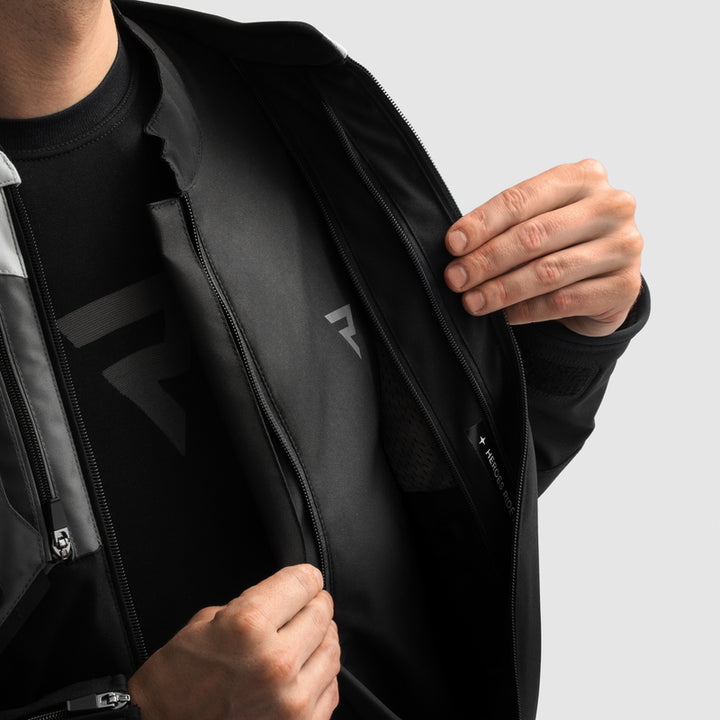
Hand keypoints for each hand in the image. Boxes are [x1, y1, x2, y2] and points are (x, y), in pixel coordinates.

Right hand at [127, 564, 339, 719]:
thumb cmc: (175, 680)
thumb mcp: (206, 622)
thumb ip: (253, 606)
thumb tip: (288, 599)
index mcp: (248, 626)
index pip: (303, 583)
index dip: (305, 577)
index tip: (305, 579)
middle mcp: (274, 661)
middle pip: (322, 613)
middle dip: (314, 604)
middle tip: (303, 607)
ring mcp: (290, 700)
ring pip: (332, 649)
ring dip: (321, 639)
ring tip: (302, 639)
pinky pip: (331, 688)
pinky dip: (321, 676)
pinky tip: (303, 672)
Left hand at [443, 159, 642, 336]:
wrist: (606, 279)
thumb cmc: (563, 242)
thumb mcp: (540, 219)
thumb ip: (508, 225)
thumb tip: (458, 246)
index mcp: (584, 177)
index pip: (522, 199)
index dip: (483, 223)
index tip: (453, 244)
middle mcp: (611, 206)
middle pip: (534, 236)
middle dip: (486, 260)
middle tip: (455, 278)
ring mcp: (625, 246)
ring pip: (548, 272)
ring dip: (501, 290)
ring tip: (471, 301)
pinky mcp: (626, 286)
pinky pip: (564, 301)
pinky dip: (526, 310)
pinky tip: (503, 316)